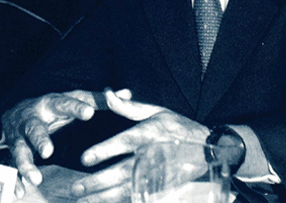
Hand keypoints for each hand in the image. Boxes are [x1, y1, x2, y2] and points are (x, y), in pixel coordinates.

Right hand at [0, 89, 130, 197]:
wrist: (16, 113)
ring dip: (25, 165)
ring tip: (36, 178)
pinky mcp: (13, 153)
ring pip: (19, 150)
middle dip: (39, 139)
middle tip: (48, 150)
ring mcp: (19, 137)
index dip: (76, 108)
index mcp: (50, 104)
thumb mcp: (73, 99)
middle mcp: (32, 119)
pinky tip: (22, 191)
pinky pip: (12, 167)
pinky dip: (16, 179)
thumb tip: (127, 93)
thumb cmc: (53, 107)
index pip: (64, 104)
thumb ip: (98, 99)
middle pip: (34, 128)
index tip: (89, 113)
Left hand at [68, 89, 209, 202]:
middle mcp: (152, 156)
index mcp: (150, 134)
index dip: (104, 151)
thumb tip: (107, 93)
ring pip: (127, 190)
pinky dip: (119, 201)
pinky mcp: (160, 188)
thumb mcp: (156, 111)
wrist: (208, 149)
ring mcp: (157, 175)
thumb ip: (128, 106)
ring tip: (83, 200)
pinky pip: (136, 197)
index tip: (84, 159)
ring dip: (103, 197)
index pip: (124, 143)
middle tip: (76, 188)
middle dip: (98, 182)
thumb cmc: (179, 128)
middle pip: (122, 172)